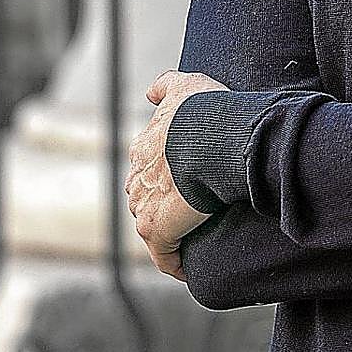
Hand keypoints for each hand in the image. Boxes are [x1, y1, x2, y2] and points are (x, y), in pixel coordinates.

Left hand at [125, 69, 229, 280]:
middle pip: (146, 197)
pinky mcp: (156, 230)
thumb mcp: (187, 84)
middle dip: (164, 204)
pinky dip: (176, 263)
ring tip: (196, 236)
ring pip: (153, 225)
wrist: (214, 139)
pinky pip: (165, 256)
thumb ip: (166, 84)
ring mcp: (144, 205)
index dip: (168, 173)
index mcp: (144, 146)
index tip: (189, 177)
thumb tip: (151, 92)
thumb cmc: (206, 111)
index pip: (148, 166)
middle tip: (195, 208)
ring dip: (170, 232)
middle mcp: (138, 177)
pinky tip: (190, 267)